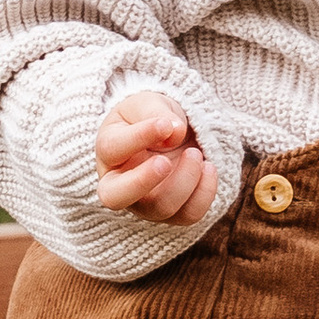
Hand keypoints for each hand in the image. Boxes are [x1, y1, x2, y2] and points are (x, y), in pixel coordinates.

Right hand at [97, 88, 217, 222]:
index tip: (165, 124)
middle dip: (142, 181)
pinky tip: (209, 167)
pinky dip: (204, 192)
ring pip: (160, 207)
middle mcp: (119, 184)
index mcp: (109, 152)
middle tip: (164, 162)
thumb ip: (155, 112)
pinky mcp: (173, 213)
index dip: (139, 137)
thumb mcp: (149, 103)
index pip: (113, 149)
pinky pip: (188, 214)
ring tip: (196, 153)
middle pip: (115, 198)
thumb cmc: (151, 118)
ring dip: (185, 180)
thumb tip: (174, 132)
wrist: (171, 135)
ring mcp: (145, 204)